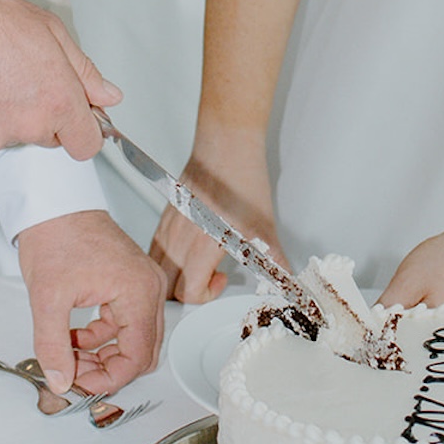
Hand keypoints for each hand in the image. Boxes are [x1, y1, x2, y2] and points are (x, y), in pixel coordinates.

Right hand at [0, 0, 121, 157]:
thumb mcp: (50, 31)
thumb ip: (84, 71)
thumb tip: (107, 95)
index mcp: (57, 100)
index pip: (86, 145)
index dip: (84, 129)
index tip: (77, 117)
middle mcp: (28, 125)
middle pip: (50, 138)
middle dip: (45, 115)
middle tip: (24, 79)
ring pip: (14, 136)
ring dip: (10, 116)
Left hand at [16, 209, 167, 397]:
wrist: (53, 204)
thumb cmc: (56, 236)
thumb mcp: (47, 298)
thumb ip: (54, 346)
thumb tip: (60, 381)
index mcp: (138, 290)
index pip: (138, 356)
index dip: (108, 379)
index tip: (79, 385)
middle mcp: (149, 287)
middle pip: (142, 351)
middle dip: (108, 369)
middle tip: (74, 374)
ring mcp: (142, 283)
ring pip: (134, 339)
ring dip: (104, 355)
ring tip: (69, 355)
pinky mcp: (130, 282)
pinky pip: (125, 323)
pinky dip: (102, 337)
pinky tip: (75, 337)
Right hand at [149, 130, 286, 303]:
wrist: (227, 147)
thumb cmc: (241, 181)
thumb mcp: (264, 228)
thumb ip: (276, 262)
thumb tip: (288, 282)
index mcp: (202, 246)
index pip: (188, 292)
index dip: (205, 296)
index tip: (220, 281)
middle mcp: (179, 239)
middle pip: (167, 286)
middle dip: (187, 293)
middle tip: (207, 280)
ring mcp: (168, 227)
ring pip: (157, 268)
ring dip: (174, 277)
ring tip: (197, 267)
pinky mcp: (165, 216)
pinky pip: (155, 248)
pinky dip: (166, 259)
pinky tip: (187, 251)